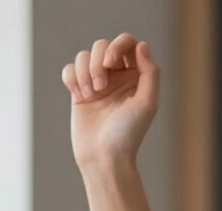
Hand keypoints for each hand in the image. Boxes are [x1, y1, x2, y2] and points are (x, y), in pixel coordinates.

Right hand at [61, 33, 159, 168]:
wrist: (104, 157)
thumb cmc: (128, 134)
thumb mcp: (147, 104)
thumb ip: (150, 73)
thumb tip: (141, 45)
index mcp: (136, 77)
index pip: (127, 43)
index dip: (117, 45)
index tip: (111, 63)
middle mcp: (117, 77)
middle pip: (102, 46)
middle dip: (98, 62)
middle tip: (101, 87)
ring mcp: (97, 84)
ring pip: (84, 56)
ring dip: (84, 71)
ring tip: (90, 95)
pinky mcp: (80, 92)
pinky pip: (70, 69)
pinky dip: (72, 78)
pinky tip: (79, 96)